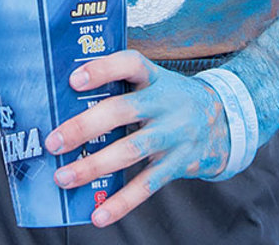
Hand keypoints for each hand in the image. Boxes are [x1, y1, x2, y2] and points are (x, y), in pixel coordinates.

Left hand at [44, 51, 230, 227]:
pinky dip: (121, 202)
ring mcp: (173, 134)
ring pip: (130, 150)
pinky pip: (147, 185)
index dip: (103, 69)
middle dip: (84, 127)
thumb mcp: (155, 83)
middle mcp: (165, 103)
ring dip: (94, 166)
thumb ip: (122, 88)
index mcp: (154, 78)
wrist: (224, 122)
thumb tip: (68, 103)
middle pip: (122, 111)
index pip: (130, 64)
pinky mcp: (177, 164)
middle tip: (54, 141)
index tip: (74, 80)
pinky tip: (99, 214)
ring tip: (64, 177)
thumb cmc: (172, 100)